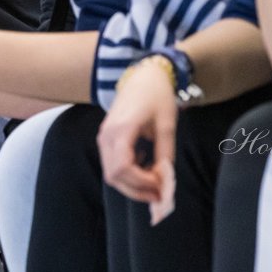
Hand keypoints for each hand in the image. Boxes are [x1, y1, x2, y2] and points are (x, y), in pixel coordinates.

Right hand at [98, 60, 177, 203]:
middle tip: (159, 194)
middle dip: (137, 190)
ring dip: (132, 185)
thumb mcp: (167, 124)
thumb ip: (165, 154)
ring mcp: (104, 137)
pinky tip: (145, 169)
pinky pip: (112, 165)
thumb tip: (165, 179)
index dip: (141, 183)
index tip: (161, 186)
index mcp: (121, 129)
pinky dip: (128, 175)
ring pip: (111, 174)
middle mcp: (107, 135)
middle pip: (114, 176)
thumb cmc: (157, 95)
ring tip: (154, 185)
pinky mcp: (106, 139)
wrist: (144, 76)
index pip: (123, 168)